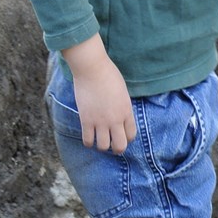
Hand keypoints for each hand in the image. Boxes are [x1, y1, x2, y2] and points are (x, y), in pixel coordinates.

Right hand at [62, 36, 135, 153]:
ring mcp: (100, 121)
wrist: (92, 69)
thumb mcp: (123, 92)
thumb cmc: (108, 75)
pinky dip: (88, 142)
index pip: (131, 135)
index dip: (127, 138)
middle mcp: (115, 120)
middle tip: (112, 144)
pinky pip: (88, 140)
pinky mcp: (86, 120)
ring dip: (102, 146)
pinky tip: (88, 137)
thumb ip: (123, 106)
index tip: (121, 135)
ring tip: (99, 140)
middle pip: (120, 146)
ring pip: (103, 146)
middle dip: (117, 148)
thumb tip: (120, 116)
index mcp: (127, 112)